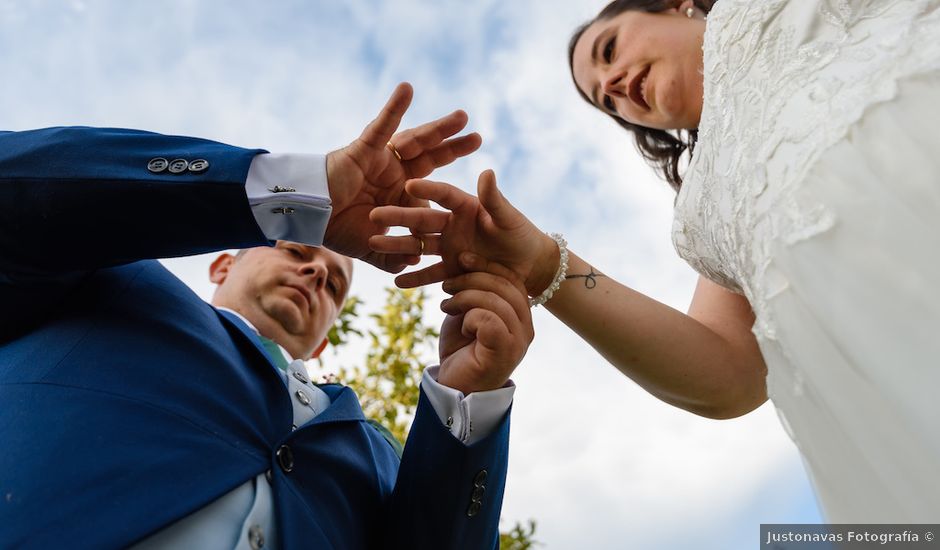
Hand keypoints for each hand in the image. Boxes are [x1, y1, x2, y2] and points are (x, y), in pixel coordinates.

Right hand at [324, 82, 481, 272]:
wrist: (310, 216)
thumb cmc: (337, 229)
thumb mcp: (372, 246)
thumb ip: (393, 256)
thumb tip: (415, 262)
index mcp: (400, 194)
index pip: (431, 188)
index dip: (450, 192)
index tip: (475, 195)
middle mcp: (395, 173)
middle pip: (431, 156)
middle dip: (454, 146)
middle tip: (478, 137)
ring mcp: (382, 159)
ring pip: (416, 139)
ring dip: (439, 127)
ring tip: (463, 116)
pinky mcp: (365, 149)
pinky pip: (381, 125)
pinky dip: (394, 107)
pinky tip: (407, 90)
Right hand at [369, 169, 558, 294]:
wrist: (528, 267)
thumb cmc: (521, 236)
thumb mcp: (509, 218)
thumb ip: (495, 199)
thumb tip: (487, 171)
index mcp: (465, 206)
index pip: (443, 195)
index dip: (428, 191)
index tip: (409, 185)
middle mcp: (452, 225)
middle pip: (421, 219)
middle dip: (398, 217)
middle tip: (374, 215)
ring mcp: (449, 247)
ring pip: (419, 246)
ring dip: (397, 246)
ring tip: (374, 245)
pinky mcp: (451, 270)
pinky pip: (430, 274)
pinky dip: (415, 278)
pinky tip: (396, 281)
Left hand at [437, 263, 532, 393]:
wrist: (453, 387)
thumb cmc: (461, 350)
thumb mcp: (468, 313)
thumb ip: (476, 292)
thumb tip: (468, 259)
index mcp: (521, 315)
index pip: (512, 279)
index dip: (488, 265)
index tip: (462, 258)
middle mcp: (526, 328)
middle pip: (505, 286)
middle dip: (472, 279)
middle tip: (447, 285)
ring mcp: (518, 341)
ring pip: (496, 301)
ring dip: (465, 298)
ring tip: (447, 305)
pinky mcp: (504, 352)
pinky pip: (489, 320)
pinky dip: (470, 318)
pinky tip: (461, 326)